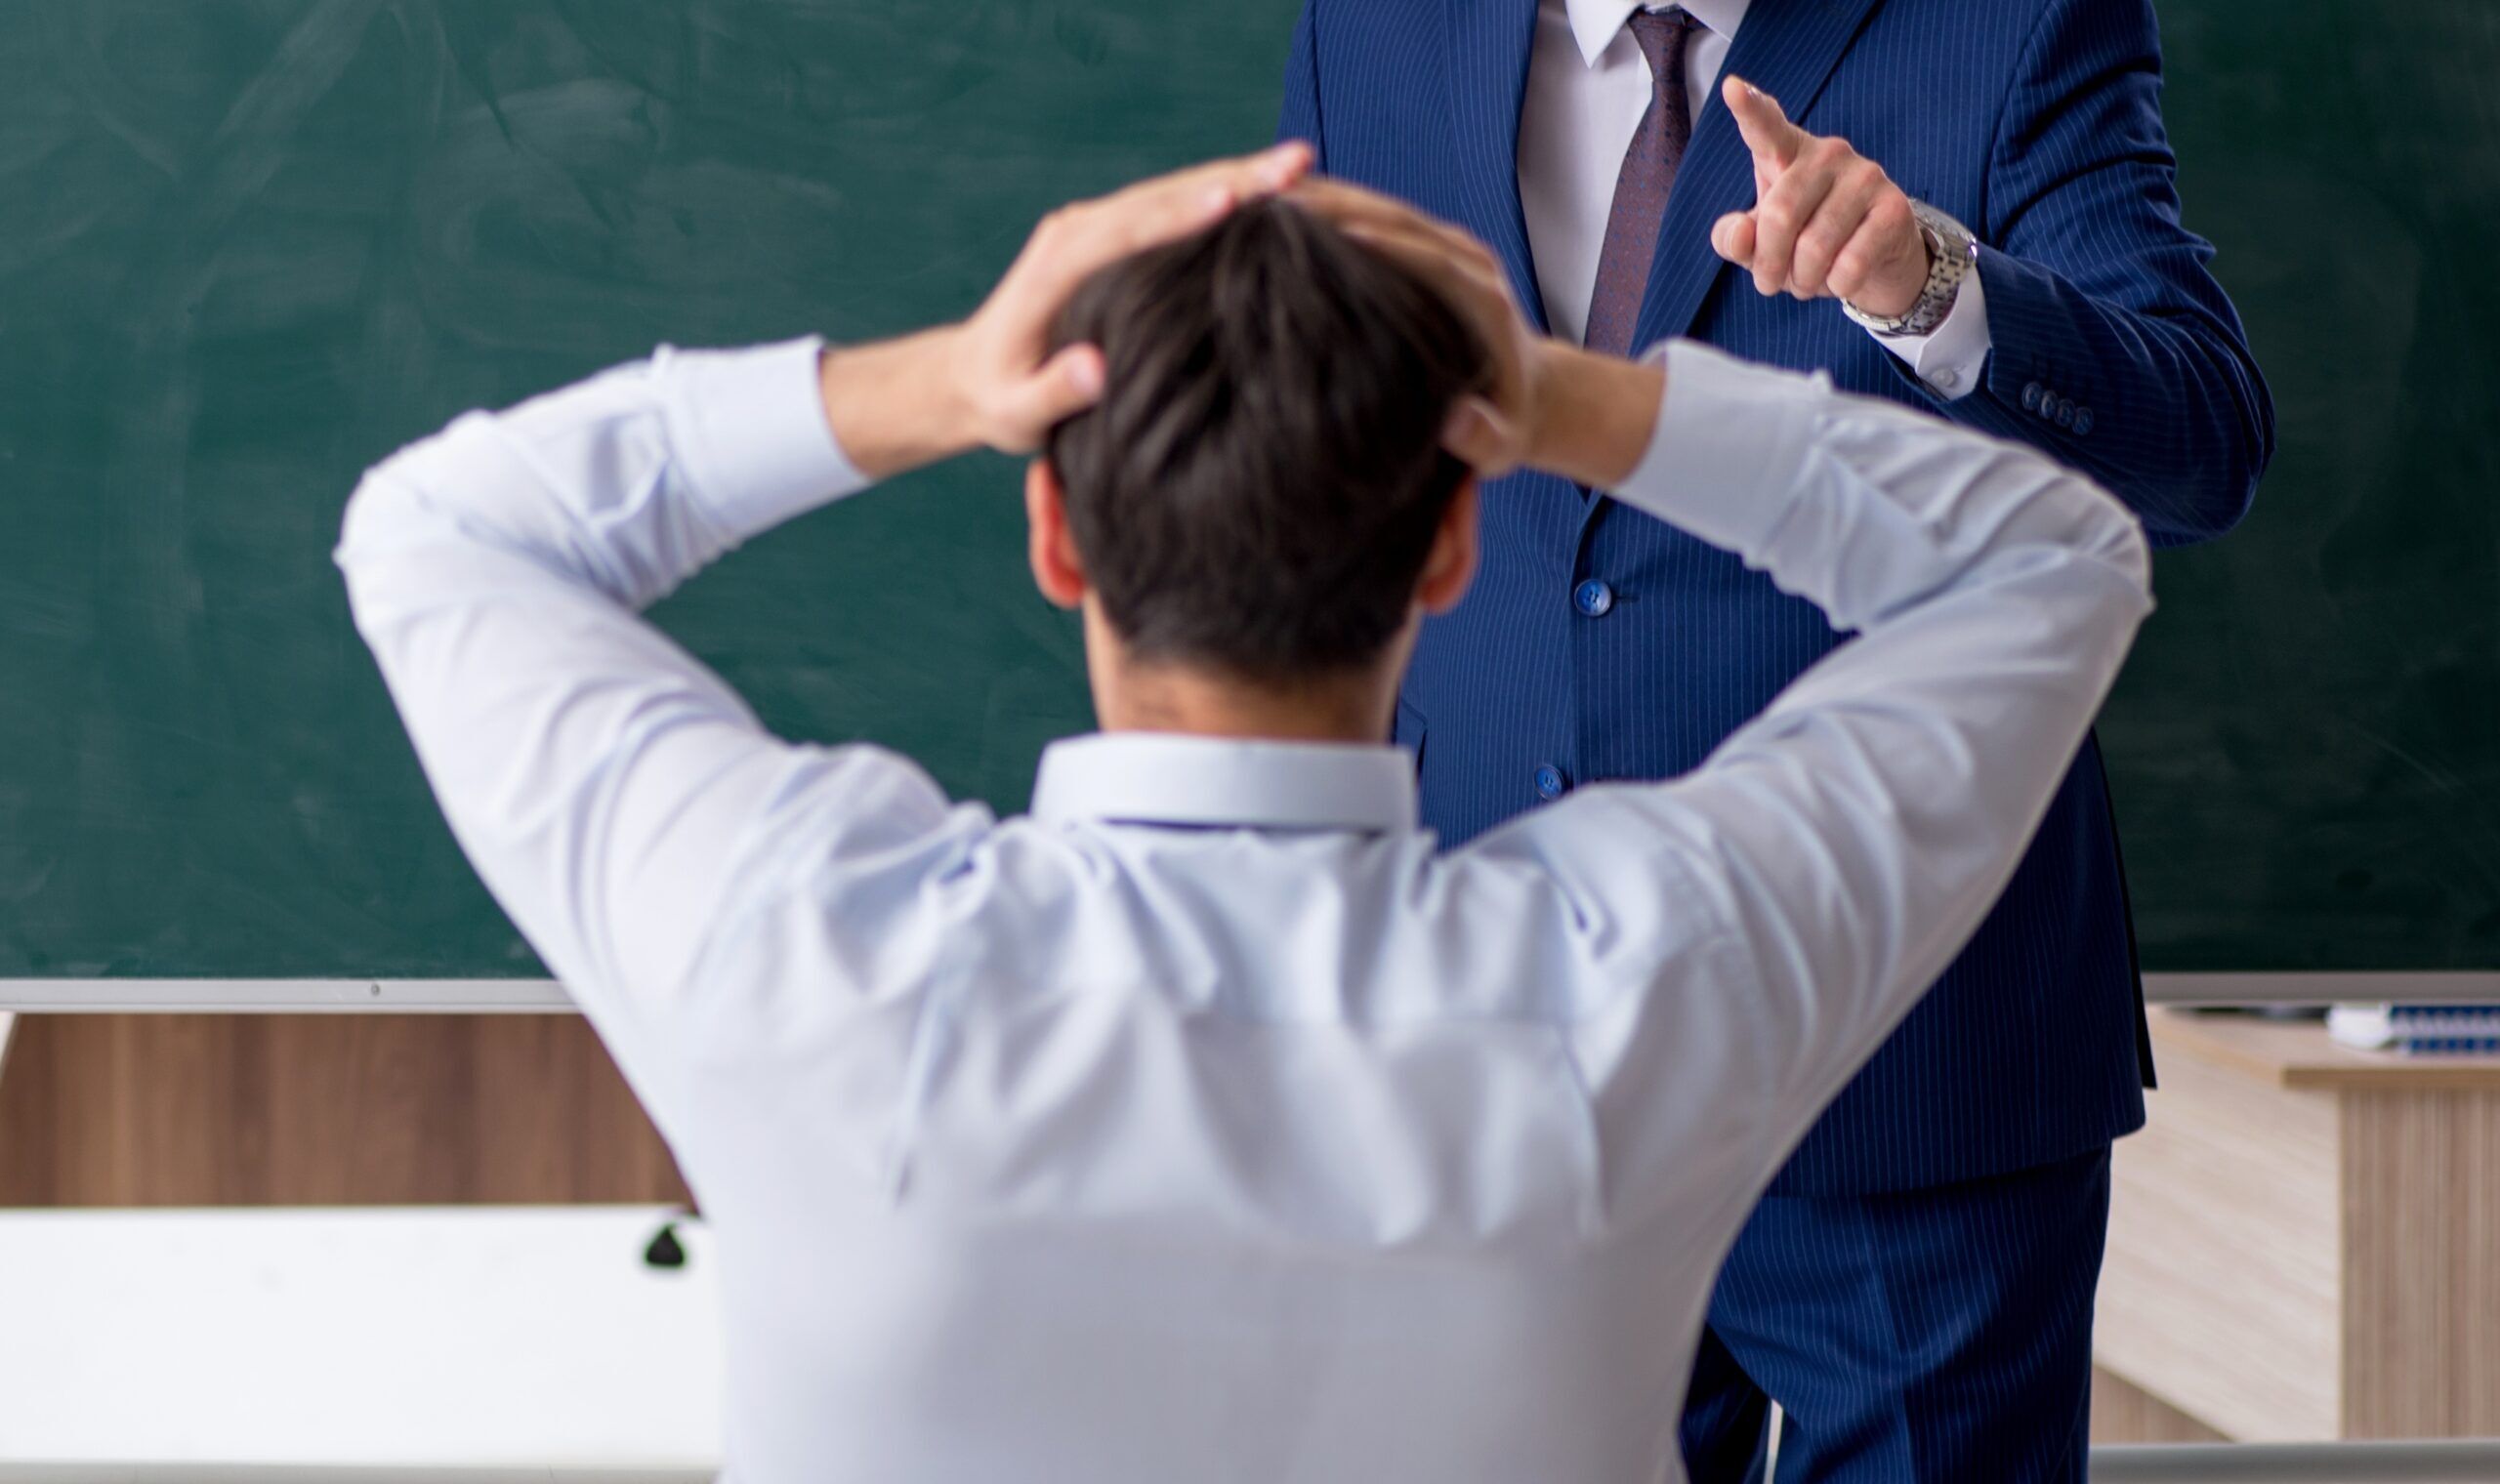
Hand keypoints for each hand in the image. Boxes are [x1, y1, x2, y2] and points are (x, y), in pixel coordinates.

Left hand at [951, 142, 1312, 451]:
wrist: (971, 374)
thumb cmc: (999, 400)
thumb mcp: (1016, 412)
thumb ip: (1052, 392)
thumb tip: (1094, 371)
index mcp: (1057, 267)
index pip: (1129, 231)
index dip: (1182, 216)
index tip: (1233, 201)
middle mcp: (1076, 230)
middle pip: (1163, 195)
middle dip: (1233, 178)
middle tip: (1298, 164)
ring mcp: (1094, 224)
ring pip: (1174, 190)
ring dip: (1238, 175)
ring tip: (1301, 164)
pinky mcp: (1111, 229)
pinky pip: (1172, 202)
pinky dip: (1222, 190)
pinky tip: (1272, 190)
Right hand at [1292, 178, 1543, 474]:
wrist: (1535, 395)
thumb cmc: (1509, 424)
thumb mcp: (1501, 444)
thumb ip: (1481, 436)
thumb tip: (1455, 421)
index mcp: (1486, 304)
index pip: (1433, 262)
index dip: (1387, 245)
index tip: (1337, 233)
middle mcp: (1474, 266)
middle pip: (1404, 221)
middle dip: (1345, 206)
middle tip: (1281, 201)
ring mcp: (1456, 252)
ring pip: (1391, 211)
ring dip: (1337, 198)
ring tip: (1274, 194)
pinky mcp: (1438, 250)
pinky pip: (1388, 219)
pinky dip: (1345, 208)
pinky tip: (1297, 206)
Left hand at [1709, 76, 1928, 320]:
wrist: (1875, 261)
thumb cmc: (1806, 242)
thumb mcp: (1762, 244)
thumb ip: (1735, 239)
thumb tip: (1739, 235)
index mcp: (1786, 152)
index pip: (1765, 127)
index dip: (1749, 109)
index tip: (1731, 88)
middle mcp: (1828, 153)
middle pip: (1780, 216)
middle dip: (1769, 265)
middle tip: (1769, 284)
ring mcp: (1866, 175)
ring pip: (1815, 248)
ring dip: (1803, 281)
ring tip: (1808, 281)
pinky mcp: (1894, 207)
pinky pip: (1850, 265)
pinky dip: (1837, 286)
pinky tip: (1841, 278)